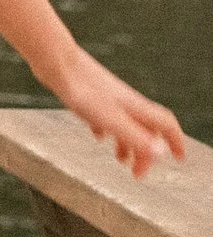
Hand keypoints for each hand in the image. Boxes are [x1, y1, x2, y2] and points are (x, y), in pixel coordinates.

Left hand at [55, 52, 185, 177]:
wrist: (56, 61)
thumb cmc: (83, 90)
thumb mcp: (110, 120)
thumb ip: (134, 137)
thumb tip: (160, 154)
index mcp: (135, 108)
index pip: (165, 124)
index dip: (175, 141)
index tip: (179, 158)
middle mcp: (126, 102)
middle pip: (145, 129)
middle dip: (145, 153)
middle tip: (136, 174)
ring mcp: (108, 97)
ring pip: (125, 123)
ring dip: (127, 144)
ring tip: (120, 161)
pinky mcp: (90, 95)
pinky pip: (105, 115)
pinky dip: (107, 128)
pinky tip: (98, 135)